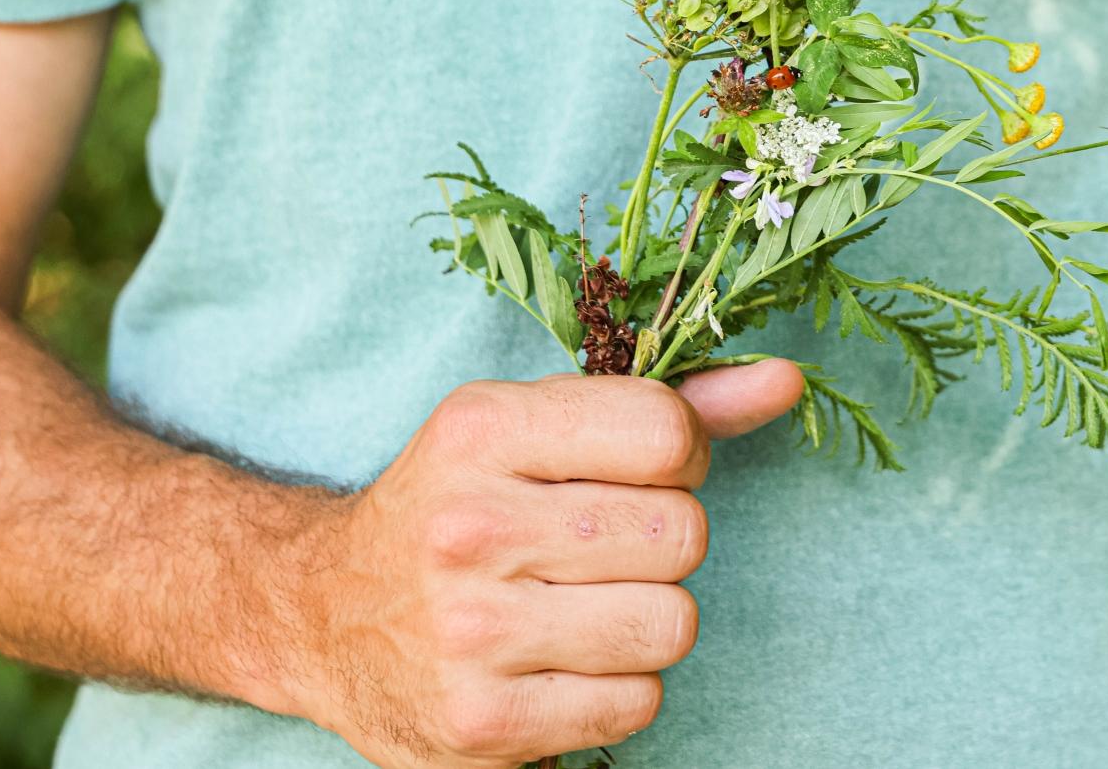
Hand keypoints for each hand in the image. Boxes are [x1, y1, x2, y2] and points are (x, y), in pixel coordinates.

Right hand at [273, 361, 803, 767]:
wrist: (320, 615)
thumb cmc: (457, 506)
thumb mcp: (534, 428)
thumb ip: (663, 408)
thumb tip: (787, 384)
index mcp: (481, 430)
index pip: (665, 433)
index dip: (680, 456)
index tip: (642, 471)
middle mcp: (469, 526)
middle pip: (682, 534)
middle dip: (664, 542)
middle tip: (603, 546)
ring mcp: (470, 632)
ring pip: (672, 623)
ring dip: (648, 618)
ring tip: (583, 605)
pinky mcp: (481, 723)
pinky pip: (637, 702)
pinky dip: (618, 687)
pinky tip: (561, 661)